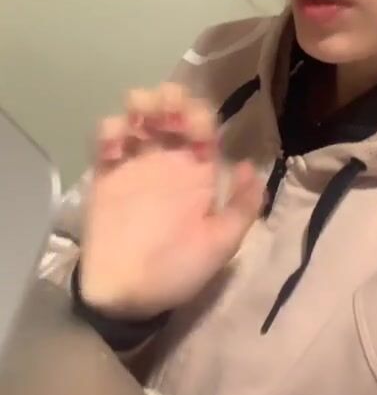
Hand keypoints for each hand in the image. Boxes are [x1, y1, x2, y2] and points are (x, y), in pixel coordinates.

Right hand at [79, 84, 262, 319]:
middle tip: (164, 109)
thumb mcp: (220, 244)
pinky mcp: (105, 174)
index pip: (203, 127)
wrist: (128, 296)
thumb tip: (252, 167)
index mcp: (198, 173)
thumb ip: (242, 208)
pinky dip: (109, 131)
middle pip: (171, 112)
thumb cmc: (178, 270)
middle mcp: (169, 162)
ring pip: (138, 118)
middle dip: (169, 98)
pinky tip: (115, 145)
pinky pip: (106, 140)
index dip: (199, 114)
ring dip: (140, 106)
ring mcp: (135, 166)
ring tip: (140, 117)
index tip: (192, 122)